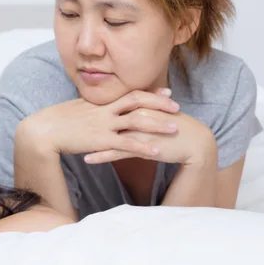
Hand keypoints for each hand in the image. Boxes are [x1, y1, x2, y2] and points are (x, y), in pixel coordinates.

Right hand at [18, 88, 179, 158]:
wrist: (43, 130)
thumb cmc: (57, 121)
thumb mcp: (77, 109)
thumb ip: (91, 108)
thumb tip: (99, 108)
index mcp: (101, 103)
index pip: (130, 93)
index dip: (149, 93)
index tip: (166, 92)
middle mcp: (105, 111)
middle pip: (137, 101)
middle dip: (159, 103)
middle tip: (176, 106)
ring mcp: (103, 125)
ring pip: (136, 121)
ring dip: (157, 124)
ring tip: (175, 128)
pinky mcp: (100, 140)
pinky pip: (125, 143)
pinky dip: (142, 146)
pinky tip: (156, 151)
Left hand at [84, 110, 217, 164]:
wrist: (194, 141)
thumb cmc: (174, 127)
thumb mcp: (156, 114)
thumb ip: (141, 109)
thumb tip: (127, 109)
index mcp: (139, 105)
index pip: (112, 104)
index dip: (94, 108)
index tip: (77, 110)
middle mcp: (136, 115)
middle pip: (106, 117)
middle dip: (86, 121)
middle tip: (68, 125)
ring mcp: (139, 131)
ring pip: (108, 135)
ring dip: (89, 141)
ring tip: (72, 145)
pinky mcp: (142, 147)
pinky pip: (118, 152)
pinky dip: (102, 155)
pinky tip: (88, 159)